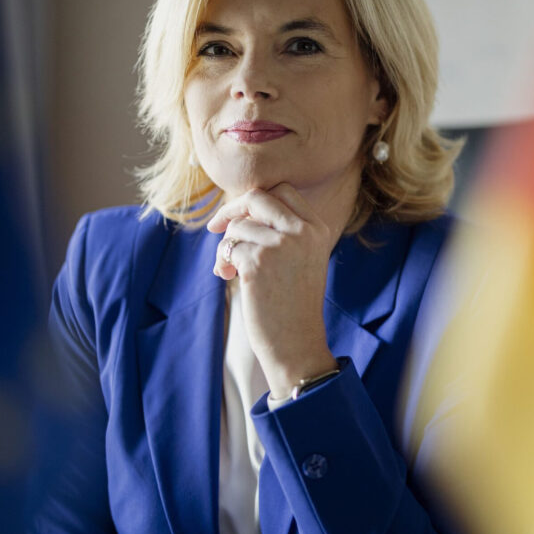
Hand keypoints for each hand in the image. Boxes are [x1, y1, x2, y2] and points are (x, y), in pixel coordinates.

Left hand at [207, 184, 338, 397]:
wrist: (296, 343)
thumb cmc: (293, 304)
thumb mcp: (300, 258)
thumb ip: (282, 230)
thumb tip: (241, 206)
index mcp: (317, 229)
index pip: (283, 191)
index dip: (255, 200)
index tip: (238, 215)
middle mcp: (303, 232)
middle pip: (257, 198)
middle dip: (231, 210)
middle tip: (216, 228)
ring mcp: (281, 245)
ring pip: (238, 226)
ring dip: (226, 246)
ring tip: (230, 269)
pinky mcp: (258, 262)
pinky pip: (229, 247)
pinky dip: (223, 262)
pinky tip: (229, 277)